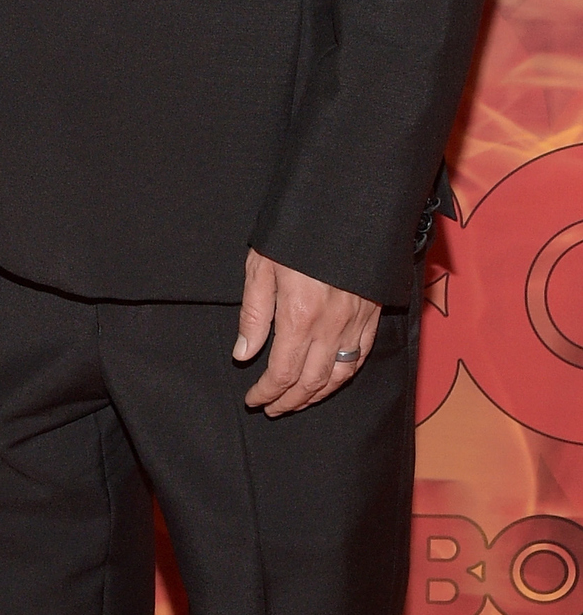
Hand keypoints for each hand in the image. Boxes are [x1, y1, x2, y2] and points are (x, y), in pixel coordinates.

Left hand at [234, 248, 380, 415]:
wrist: (344, 206)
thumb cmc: (296, 232)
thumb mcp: (262, 265)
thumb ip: (254, 313)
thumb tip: (243, 353)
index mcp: (299, 316)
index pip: (282, 372)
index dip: (266, 392)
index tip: (253, 399)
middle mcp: (330, 326)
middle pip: (310, 382)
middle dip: (289, 401)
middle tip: (272, 408)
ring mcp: (355, 323)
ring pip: (337, 376)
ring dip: (316, 396)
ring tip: (297, 401)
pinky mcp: (371, 315)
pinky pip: (360, 358)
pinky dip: (344, 377)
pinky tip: (332, 381)